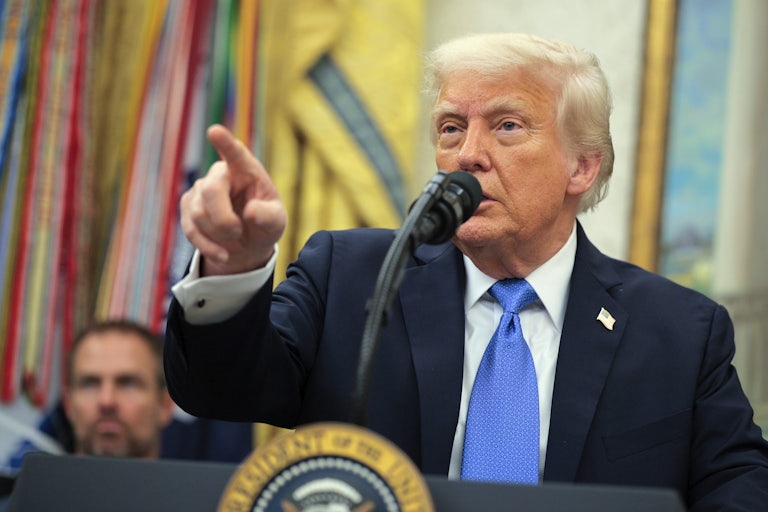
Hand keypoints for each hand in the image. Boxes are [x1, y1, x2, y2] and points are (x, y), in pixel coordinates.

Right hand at [180, 124, 286, 275]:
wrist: (246, 243)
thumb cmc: (264, 224)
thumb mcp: (276, 222)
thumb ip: (268, 216)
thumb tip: (251, 212)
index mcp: (246, 169)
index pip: (236, 153)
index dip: (225, 143)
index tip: (214, 131)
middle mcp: (220, 173)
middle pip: (210, 190)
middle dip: (223, 219)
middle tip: (238, 233)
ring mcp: (200, 189)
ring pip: (199, 214)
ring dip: (219, 235)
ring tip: (235, 239)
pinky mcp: (188, 207)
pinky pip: (190, 229)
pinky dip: (208, 246)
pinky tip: (223, 253)